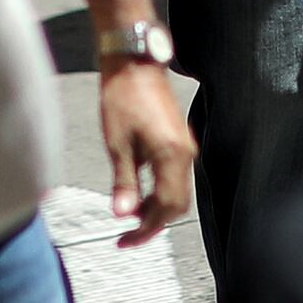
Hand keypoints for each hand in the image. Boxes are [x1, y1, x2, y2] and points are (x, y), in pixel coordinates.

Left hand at [97, 59, 194, 244]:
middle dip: (153, 223)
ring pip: (177, 192)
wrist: (134, 61)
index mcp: (172, 155)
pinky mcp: (178, 140)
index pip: (165, 208)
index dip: (145, 229)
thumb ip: (124, 183)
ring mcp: (184, 146)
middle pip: (176, 205)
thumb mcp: (117, 144)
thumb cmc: (123, 95)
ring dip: (156, 208)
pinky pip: (174, 176)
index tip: (125, 240)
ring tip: (130, 215)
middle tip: (127, 235)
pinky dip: (159, 191)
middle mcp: (185, 153)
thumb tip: (124, 215)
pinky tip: (138, 193)